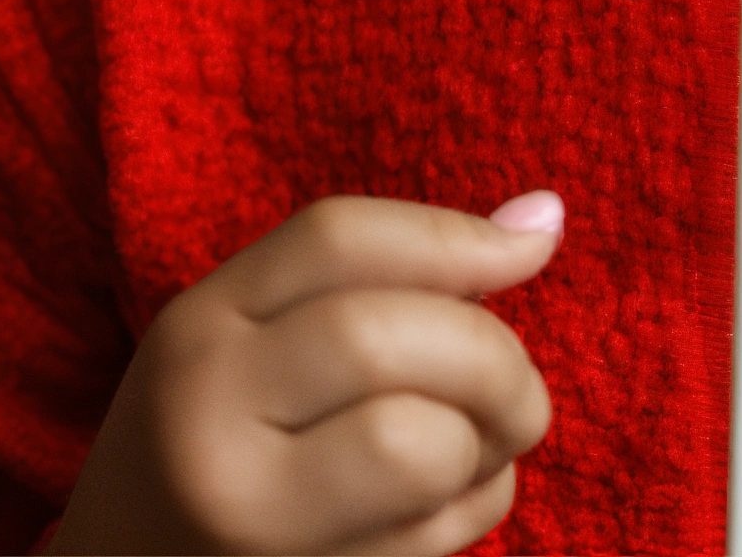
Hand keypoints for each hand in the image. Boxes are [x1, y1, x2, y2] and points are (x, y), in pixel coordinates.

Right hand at [48, 190, 563, 554]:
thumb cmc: (218, 445)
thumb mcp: (256, 342)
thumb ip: (384, 275)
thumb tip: (545, 217)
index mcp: (197, 331)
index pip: (338, 238)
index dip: (456, 234)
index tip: (533, 245)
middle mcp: (204, 422)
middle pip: (382, 338)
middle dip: (493, 355)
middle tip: (520, 388)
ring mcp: (245, 522)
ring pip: (418, 446)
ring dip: (488, 443)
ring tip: (481, 445)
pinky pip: (431, 538)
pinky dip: (475, 509)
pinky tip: (450, 504)